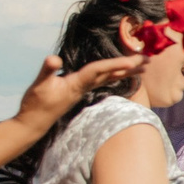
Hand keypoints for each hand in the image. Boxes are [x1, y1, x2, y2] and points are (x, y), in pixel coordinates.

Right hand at [15, 54, 145, 127]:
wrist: (34, 124)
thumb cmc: (35, 104)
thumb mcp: (39, 85)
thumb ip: (47, 71)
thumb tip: (54, 59)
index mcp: (76, 83)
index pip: (99, 70)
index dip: (115, 65)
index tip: (133, 62)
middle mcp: (84, 87)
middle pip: (111, 74)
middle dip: (130, 67)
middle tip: (149, 59)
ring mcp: (83, 90)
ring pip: (110, 78)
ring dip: (126, 71)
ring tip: (143, 66)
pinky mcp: (80, 92)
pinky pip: (103, 81)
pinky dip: (114, 75)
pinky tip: (121, 74)